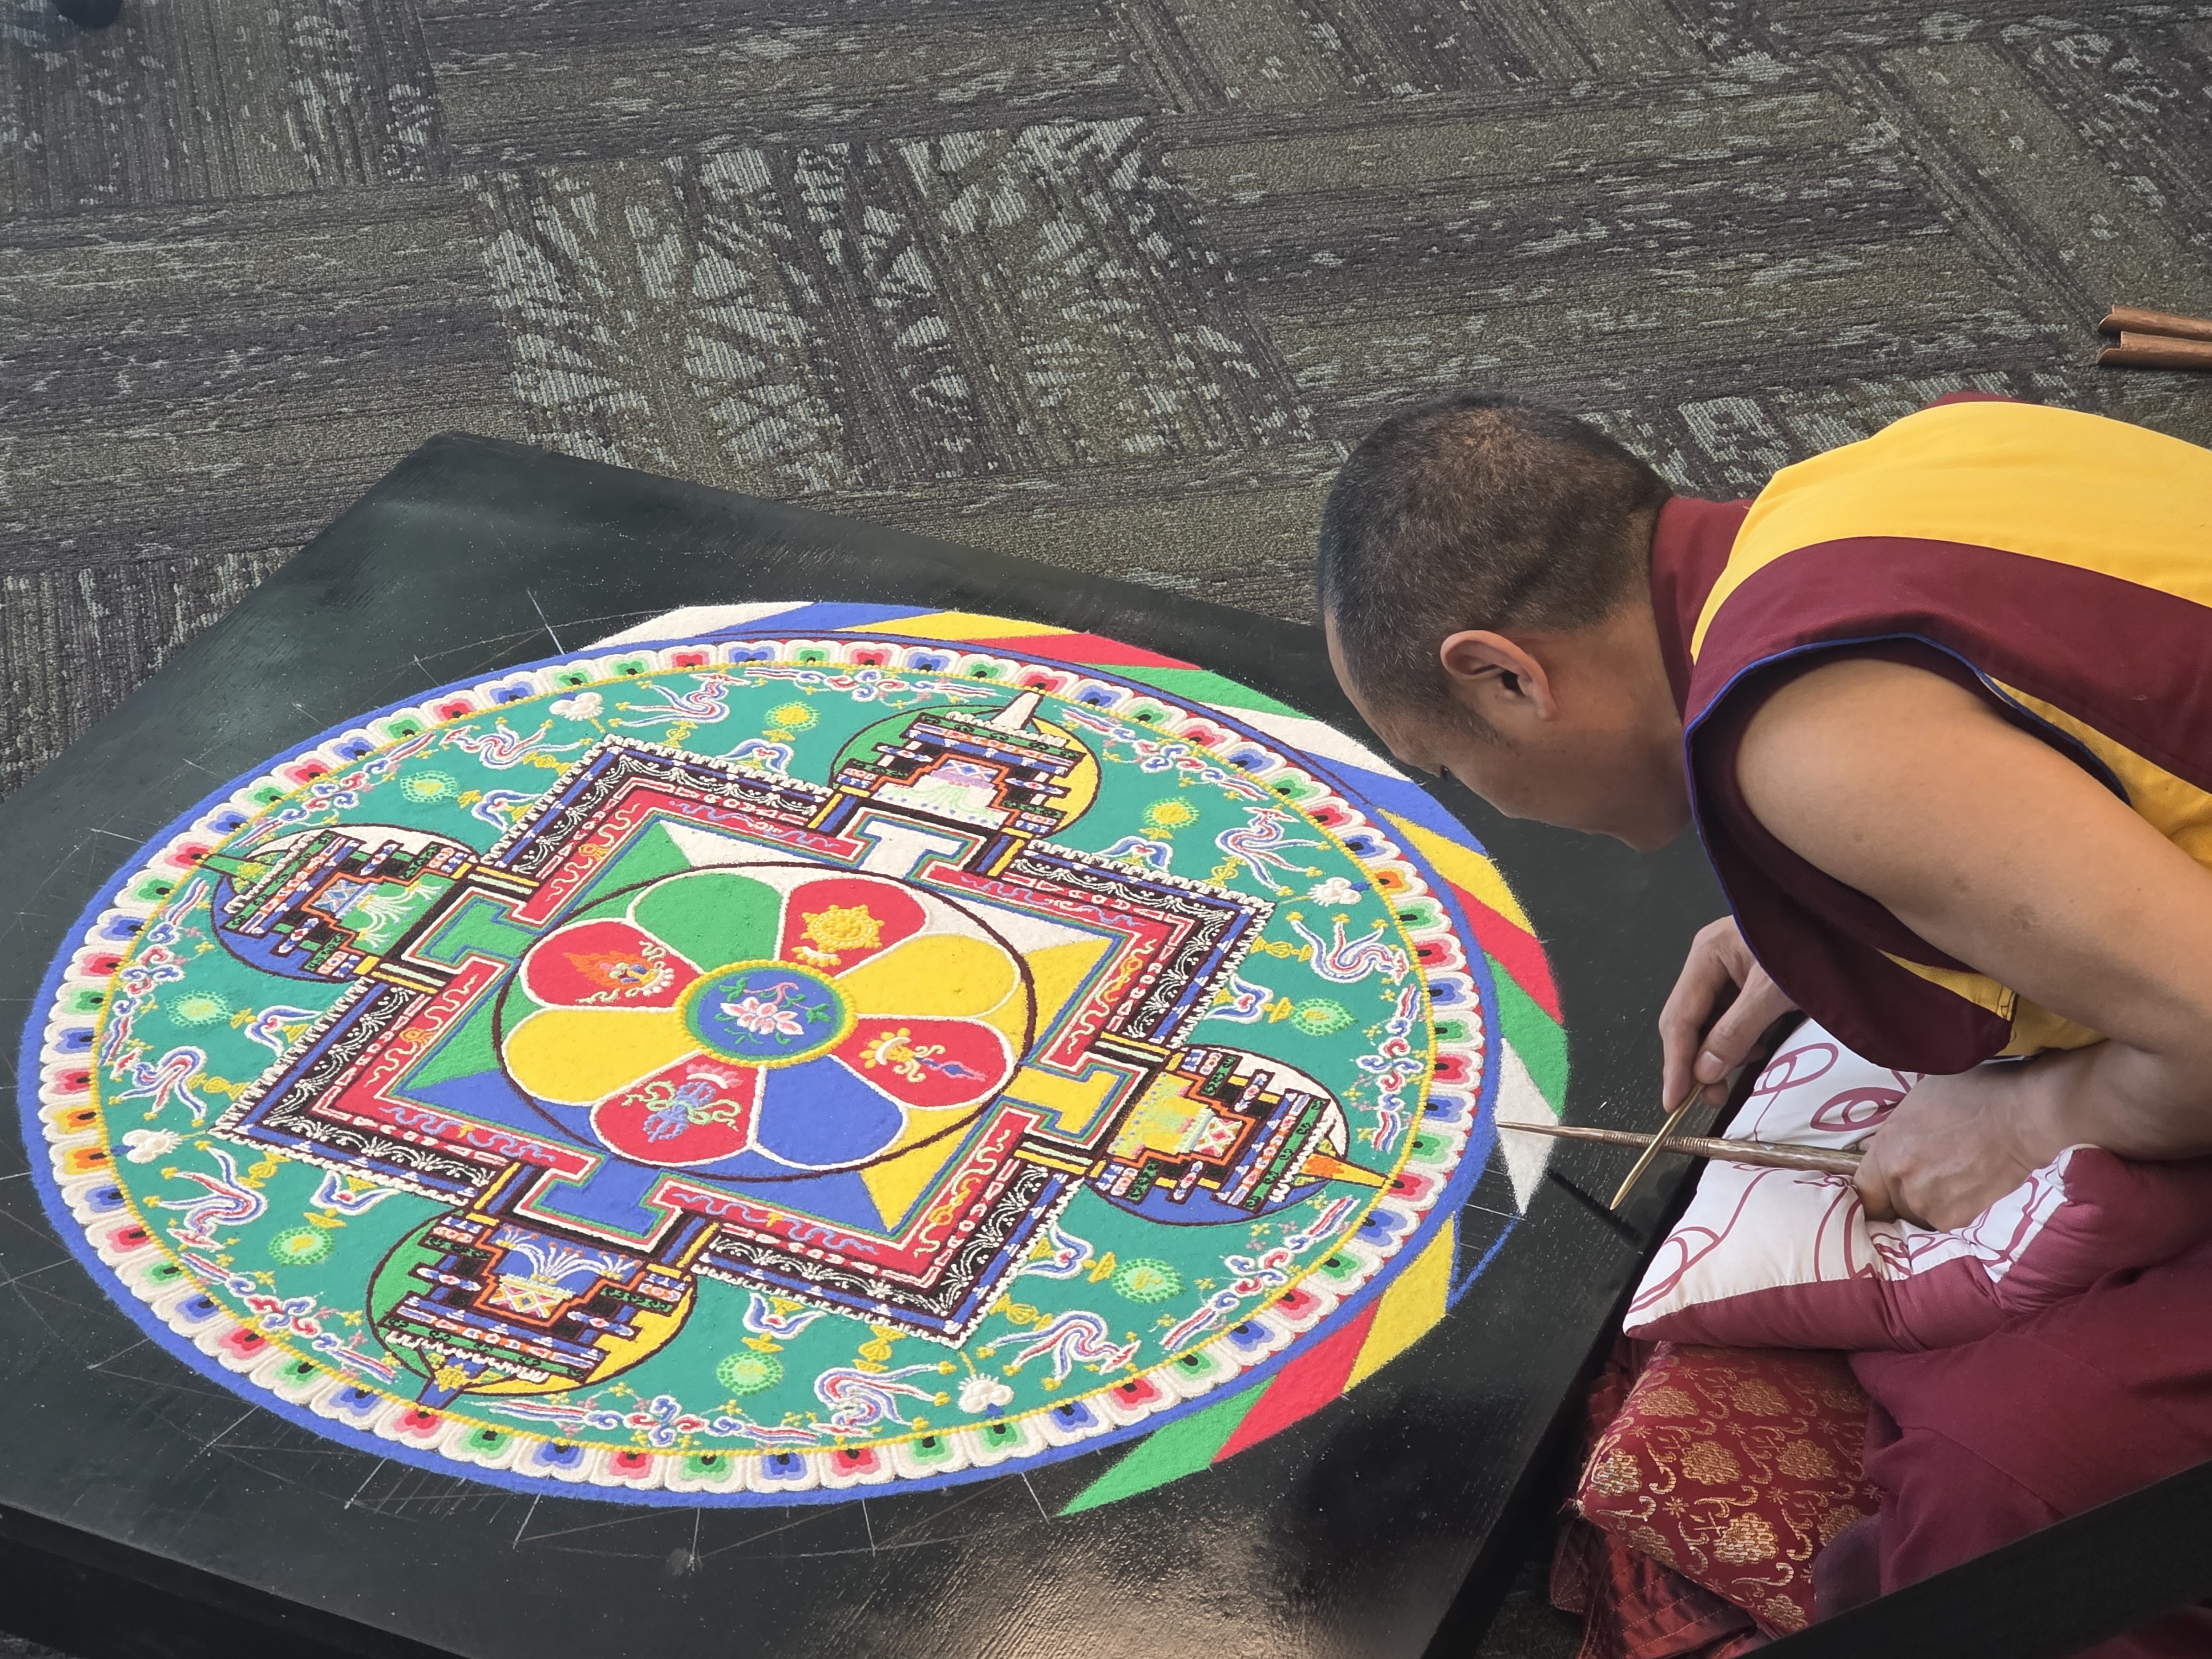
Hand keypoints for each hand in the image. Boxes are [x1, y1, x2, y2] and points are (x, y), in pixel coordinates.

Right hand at [1659, 917, 1797, 1109]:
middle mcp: (1708, 961)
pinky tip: (1757, 1045)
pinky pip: (1731, 1019)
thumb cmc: (1814, 948)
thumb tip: (1703, 1074)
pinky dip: (1740, 1041)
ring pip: (1709, 1024)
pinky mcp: (1746, 981)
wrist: (1852, 927)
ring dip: (1721, 1053)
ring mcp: (1727, 970)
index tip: (1673, 1102)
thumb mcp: (1774, 994)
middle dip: (1696, 1063)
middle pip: (1688, 1022)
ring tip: (1743, 1067)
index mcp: (1706, 954)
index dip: (1675, 1063)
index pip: (1679, 1017)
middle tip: (1711, 1099)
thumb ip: (1736, 1033)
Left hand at [1853, 1068, 2042, 1229]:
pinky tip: (1969, 1187)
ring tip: (1954, 1179)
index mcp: (1885, 1150)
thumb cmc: (1971, 1097)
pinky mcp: (1956, 1217)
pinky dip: (1954, 1209)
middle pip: (1891, 1204)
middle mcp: (1899, 1180)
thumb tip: (1892, 1151)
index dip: (1874, 1193)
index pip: (1862, 1189)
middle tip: (1932, 1177)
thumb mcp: (1916, 1105)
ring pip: (1918, 1215)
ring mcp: (1927, 1203)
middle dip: (1905, 1195)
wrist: (2021, 1116)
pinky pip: (1944, 1221)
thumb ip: (1897, 1136)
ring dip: (1930, 1204)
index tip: (1883, 1192)